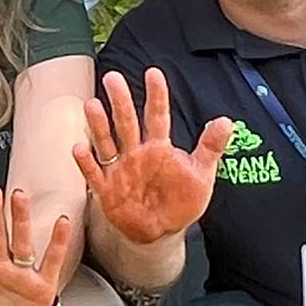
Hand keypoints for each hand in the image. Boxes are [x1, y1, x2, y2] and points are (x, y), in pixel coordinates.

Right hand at [74, 68, 232, 245]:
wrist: (160, 232)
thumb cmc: (181, 201)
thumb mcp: (202, 174)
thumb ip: (210, 147)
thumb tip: (226, 121)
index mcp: (159, 147)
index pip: (157, 116)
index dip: (156, 95)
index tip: (153, 73)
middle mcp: (136, 154)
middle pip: (127, 123)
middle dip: (121, 101)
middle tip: (113, 78)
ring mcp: (120, 170)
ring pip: (107, 142)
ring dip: (99, 125)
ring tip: (92, 105)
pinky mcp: (107, 190)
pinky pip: (94, 174)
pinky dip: (86, 162)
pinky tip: (79, 148)